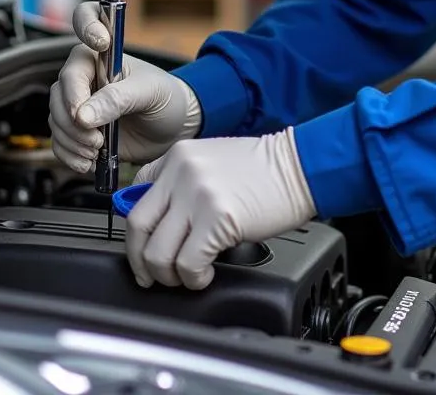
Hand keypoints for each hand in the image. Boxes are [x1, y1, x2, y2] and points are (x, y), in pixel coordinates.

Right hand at [48, 1, 202, 171]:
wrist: (173, 128)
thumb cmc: (166, 99)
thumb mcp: (150, 93)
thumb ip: (118, 99)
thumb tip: (83, 115)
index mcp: (104, 53)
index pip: (85, 20)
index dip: (86, 25)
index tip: (101, 44)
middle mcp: (87, 75)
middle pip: (61, 89)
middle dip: (73, 116)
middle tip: (96, 135)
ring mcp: (80, 103)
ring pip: (56, 117)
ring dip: (71, 138)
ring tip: (96, 149)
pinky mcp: (79, 129)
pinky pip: (60, 140)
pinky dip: (69, 153)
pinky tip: (87, 161)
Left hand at [126, 129, 315, 289]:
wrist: (302, 166)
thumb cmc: (265, 170)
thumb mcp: (213, 163)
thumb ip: (182, 184)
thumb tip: (160, 223)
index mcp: (178, 156)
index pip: (134, 196)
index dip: (138, 231)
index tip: (145, 246)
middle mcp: (182, 171)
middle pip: (137, 227)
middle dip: (141, 260)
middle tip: (152, 275)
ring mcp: (198, 194)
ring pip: (158, 253)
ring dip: (169, 275)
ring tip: (187, 275)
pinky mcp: (218, 218)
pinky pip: (188, 264)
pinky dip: (194, 279)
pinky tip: (207, 274)